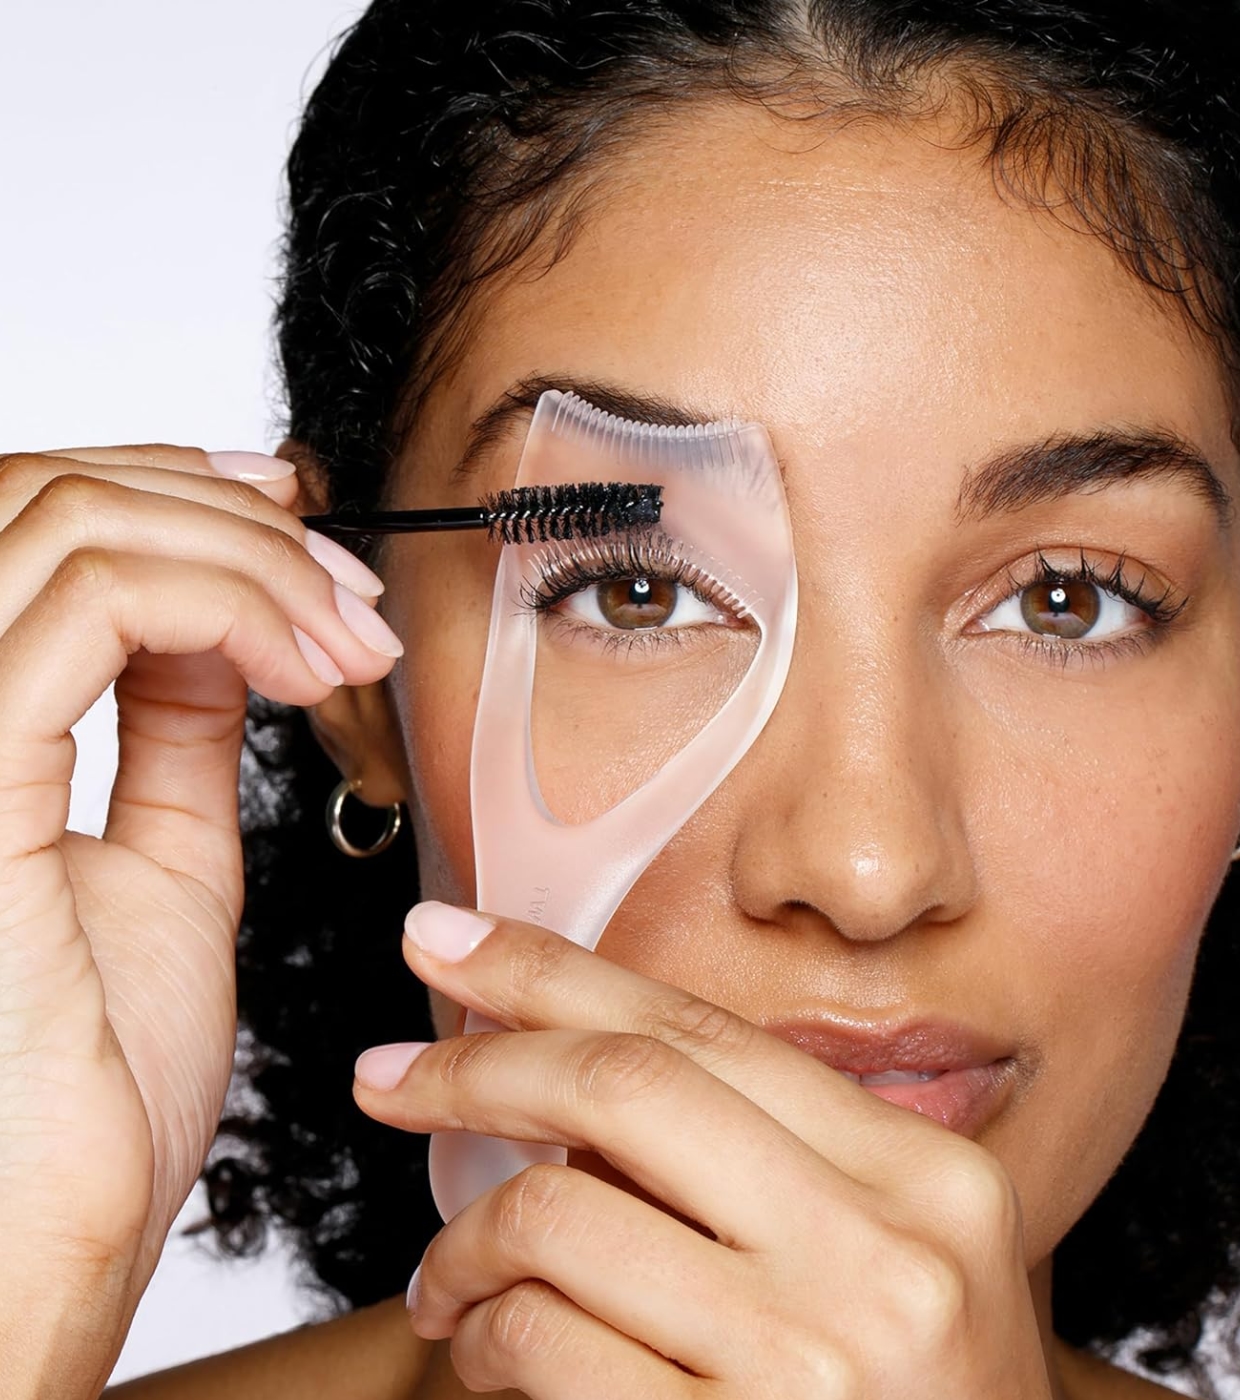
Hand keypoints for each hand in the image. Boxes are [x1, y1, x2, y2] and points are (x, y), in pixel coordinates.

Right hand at [0, 446, 399, 1393]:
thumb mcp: (150, 868)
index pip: (26, 526)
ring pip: (71, 522)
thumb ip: (165, 734)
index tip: (292, 518)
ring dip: (248, 555)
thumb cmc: (85, 1096)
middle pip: (43, 496)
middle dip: (226, 516)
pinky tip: (312, 665)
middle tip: (343, 587)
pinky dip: (229, 601)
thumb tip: (210, 630)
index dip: (166, 490)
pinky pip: (93, 606)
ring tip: (347, 636)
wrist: (51, 1249)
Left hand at [354, 903, 1052, 1398]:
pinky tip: (487, 1349)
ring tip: (447, 1282)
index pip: (706, 1030)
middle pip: (624, 1084)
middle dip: (477, 1065)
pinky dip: (485, 1334)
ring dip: (463, 1241)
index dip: (554, 971)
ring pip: (557, 1213)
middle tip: (387, 1074)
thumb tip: (568, 1077)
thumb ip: (768, 1164)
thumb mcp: (891, 1264)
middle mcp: (879, 1251)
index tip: (451, 942)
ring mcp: (807, 1356)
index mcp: (923, 1176)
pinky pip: (546, 1340)